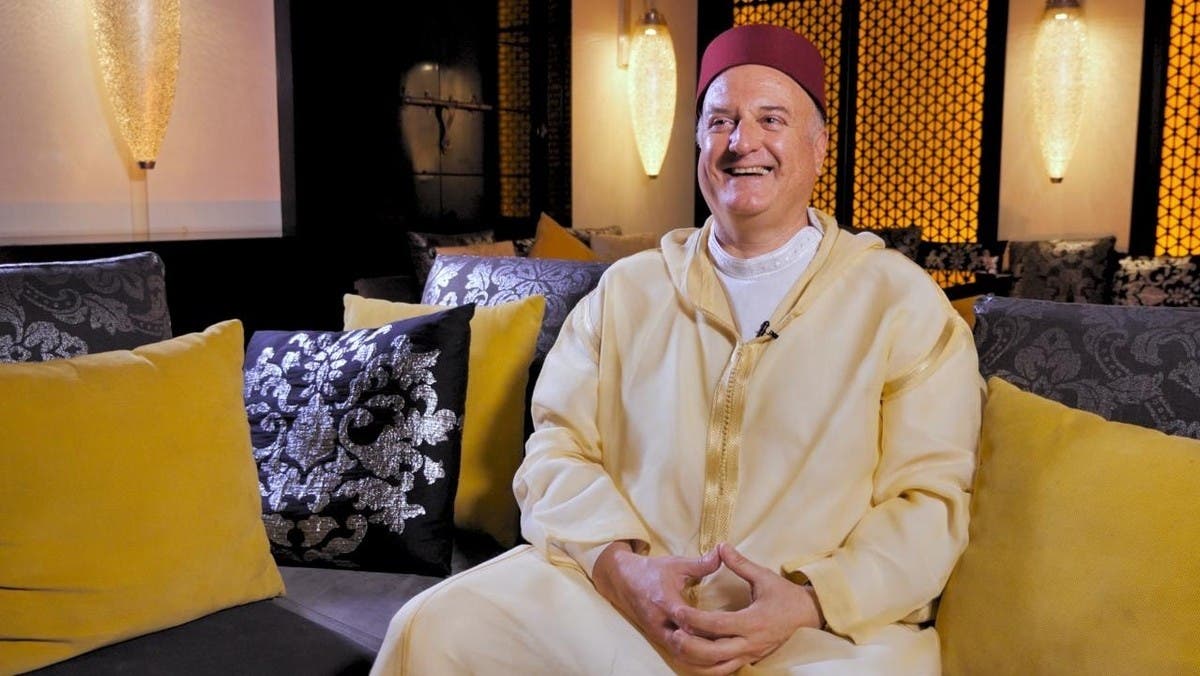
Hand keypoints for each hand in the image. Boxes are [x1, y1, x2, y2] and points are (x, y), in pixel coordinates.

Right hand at [591, 542, 726, 670]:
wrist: (623, 580)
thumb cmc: (651, 571)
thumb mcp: (676, 564)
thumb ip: (700, 563)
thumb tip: (722, 552)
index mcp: (665, 602)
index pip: (688, 620)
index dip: (708, 626)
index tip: (730, 626)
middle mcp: (660, 622)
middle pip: (687, 644)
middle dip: (709, 646)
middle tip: (733, 645)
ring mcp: (657, 634)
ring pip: (682, 654)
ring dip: (703, 657)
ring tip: (726, 655)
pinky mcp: (658, 640)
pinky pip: (678, 655)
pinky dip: (694, 659)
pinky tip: (712, 659)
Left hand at [668, 543, 823, 669]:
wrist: (809, 616)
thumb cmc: (785, 595)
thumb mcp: (764, 577)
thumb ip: (740, 564)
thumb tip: (721, 545)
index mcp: (753, 622)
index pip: (717, 624)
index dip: (695, 619)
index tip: (677, 610)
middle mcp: (750, 643)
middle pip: (714, 652)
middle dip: (690, 645)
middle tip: (672, 632)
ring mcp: (750, 655)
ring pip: (718, 667)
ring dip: (696, 660)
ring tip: (678, 646)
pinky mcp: (750, 660)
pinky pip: (725, 670)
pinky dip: (707, 668)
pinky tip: (693, 659)